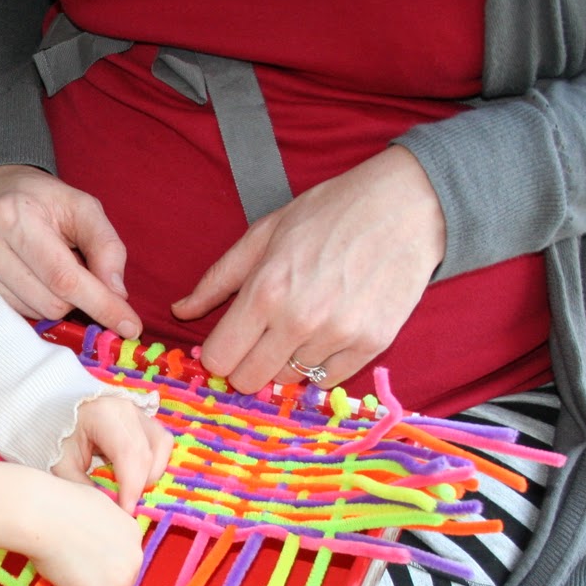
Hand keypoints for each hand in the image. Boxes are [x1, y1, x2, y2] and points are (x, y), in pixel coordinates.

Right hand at [0, 164, 142, 338]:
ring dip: (53, 300)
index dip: (101, 305)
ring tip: (47, 268)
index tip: (129, 327)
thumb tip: (117, 294)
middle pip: (50, 302)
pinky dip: (32, 302)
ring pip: (32, 312)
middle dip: (77, 298)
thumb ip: (106, 246)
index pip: (65, 278)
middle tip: (77, 271)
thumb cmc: (37, 197)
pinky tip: (30, 279)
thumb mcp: (81, 206)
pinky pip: (11, 312)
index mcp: (18, 215)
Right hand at [0, 460, 145, 585]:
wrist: (42, 514)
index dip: (105, 564)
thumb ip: (99, 526)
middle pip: (125, 581)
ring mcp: (121, 578)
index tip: (84, 560)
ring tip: (68, 582)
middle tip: (74, 574)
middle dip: (104, 582)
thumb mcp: (90, 506)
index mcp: (132, 531)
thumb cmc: (56, 503)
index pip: (126, 559)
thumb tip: (91, 541)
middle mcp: (134, 555)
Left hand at [52, 396, 173, 511]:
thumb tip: (109, 512)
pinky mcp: (145, 419)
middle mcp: (127, 408)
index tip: (125, 511)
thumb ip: (83, 488)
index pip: (128, 452)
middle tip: (122, 504)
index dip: (131, 486)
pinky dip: (152, 464)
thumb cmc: (55, 438)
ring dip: (150, 473)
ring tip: (127, 488)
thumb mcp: (61, 464)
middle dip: (139, 484)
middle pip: (148, 452)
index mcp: (103, 414)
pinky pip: (160, 443)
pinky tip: (133, 476)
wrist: (53, 414)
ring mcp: (138, 411)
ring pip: (161, 446)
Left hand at [170, 146, 446, 393]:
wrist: (406, 206)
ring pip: (289, 380)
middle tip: (261, 339)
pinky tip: (327, 333)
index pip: (219, 359)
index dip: (218, 353)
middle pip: (249, 380)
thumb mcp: (263, 233)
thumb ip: (218, 279)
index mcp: (265, 292)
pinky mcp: (372, 344)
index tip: (229, 341)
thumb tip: (179, 311)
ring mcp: (338, 336)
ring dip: (287, 360)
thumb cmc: (329, 213)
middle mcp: (298, 320)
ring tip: (301, 325)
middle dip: (246, 364)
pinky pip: (329, 380)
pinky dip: (322, 364)